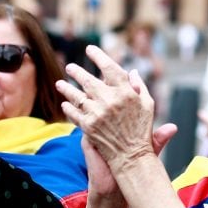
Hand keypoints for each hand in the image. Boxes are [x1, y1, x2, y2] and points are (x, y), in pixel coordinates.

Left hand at [57, 45, 156, 171]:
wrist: (132, 157)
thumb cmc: (142, 131)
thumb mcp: (147, 105)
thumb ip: (139, 86)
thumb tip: (132, 72)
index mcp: (126, 92)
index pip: (109, 67)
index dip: (98, 56)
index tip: (90, 49)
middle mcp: (110, 100)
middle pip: (88, 79)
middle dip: (76, 71)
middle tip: (69, 67)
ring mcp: (97, 113)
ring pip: (77, 95)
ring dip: (66, 88)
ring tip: (59, 84)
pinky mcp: (88, 126)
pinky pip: (74, 113)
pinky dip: (68, 108)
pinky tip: (65, 104)